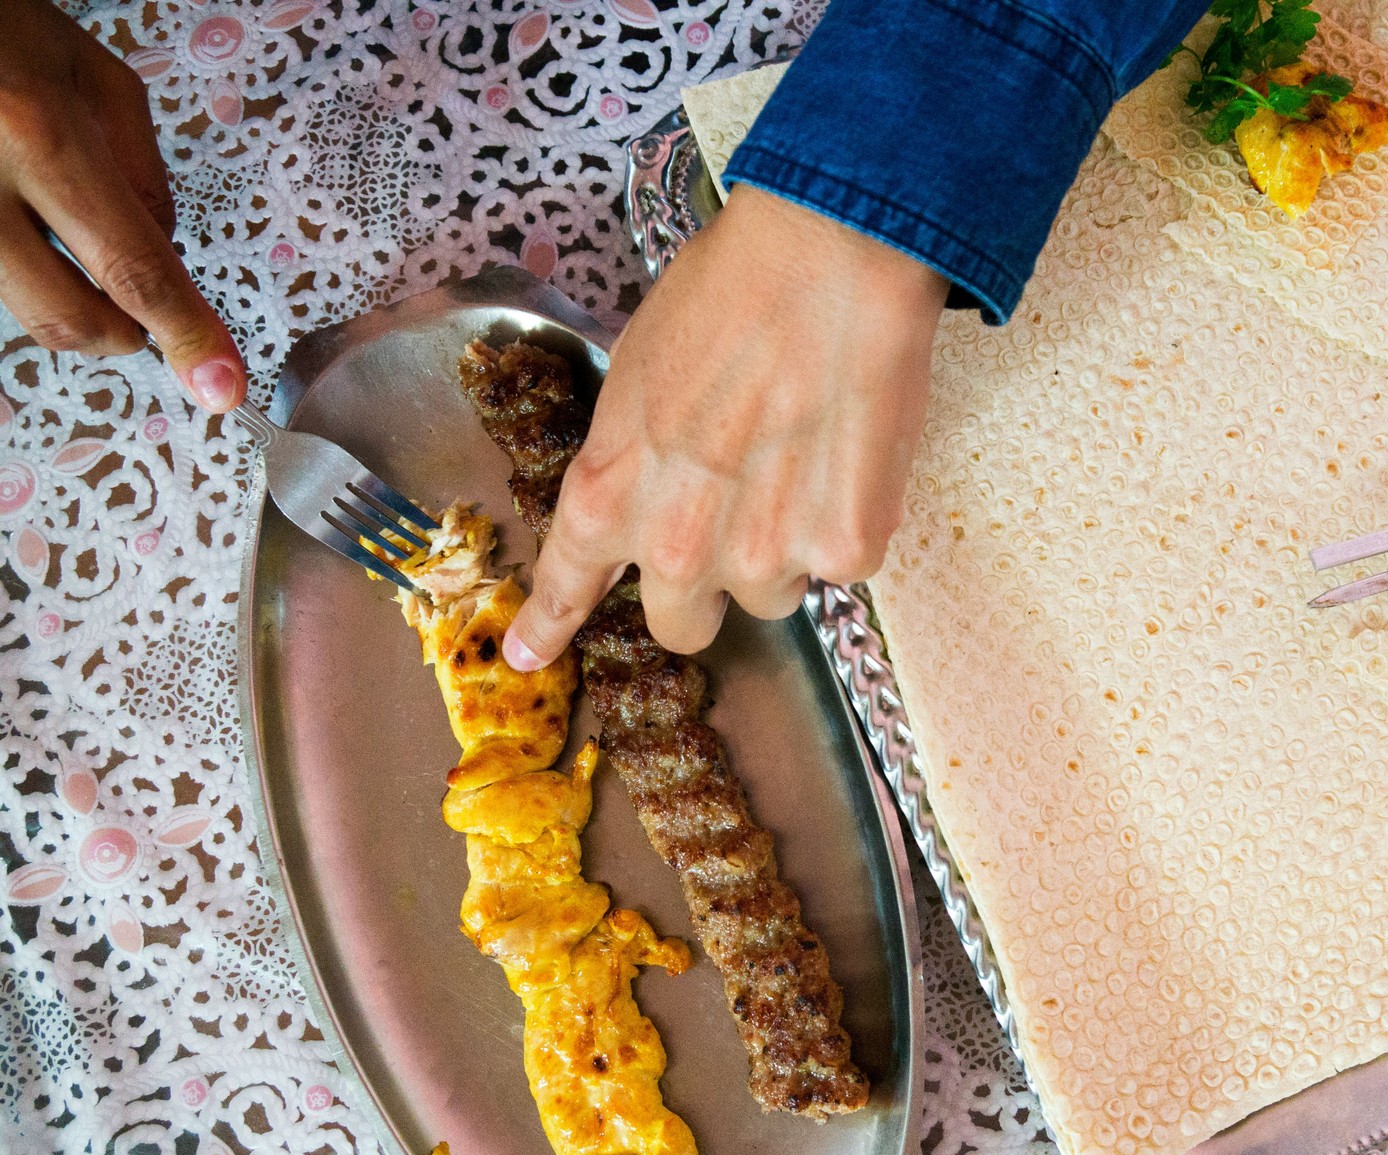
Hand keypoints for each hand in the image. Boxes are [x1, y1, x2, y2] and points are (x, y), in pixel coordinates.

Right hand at [0, 0, 244, 410]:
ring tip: (68, 225)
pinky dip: (25, 268)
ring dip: (69, 294)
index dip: (185, 336)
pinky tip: (29, 220)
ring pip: (23, 308)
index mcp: (37, 133)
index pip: (132, 268)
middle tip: (146, 309)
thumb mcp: (90, 75)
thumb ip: (140, 173)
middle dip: (125, 333)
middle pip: (68, 317)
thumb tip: (164, 257)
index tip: (222, 388)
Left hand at [503, 184, 948, 662]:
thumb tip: (652, 490)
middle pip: (685, 626)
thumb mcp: (638, 373)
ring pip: (773, 595)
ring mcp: (764, 555)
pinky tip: (849, 452)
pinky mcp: (844, 550)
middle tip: (737, 525)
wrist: (829, 259)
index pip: (569, 583)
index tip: (531, 655)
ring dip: (786, 549)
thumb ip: (634, 458)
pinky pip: (843, 564)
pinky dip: (849, 522)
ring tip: (805, 461)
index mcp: (611, 494)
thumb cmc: (731, 290)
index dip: (549, 625)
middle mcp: (678, 545)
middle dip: (708, 586)